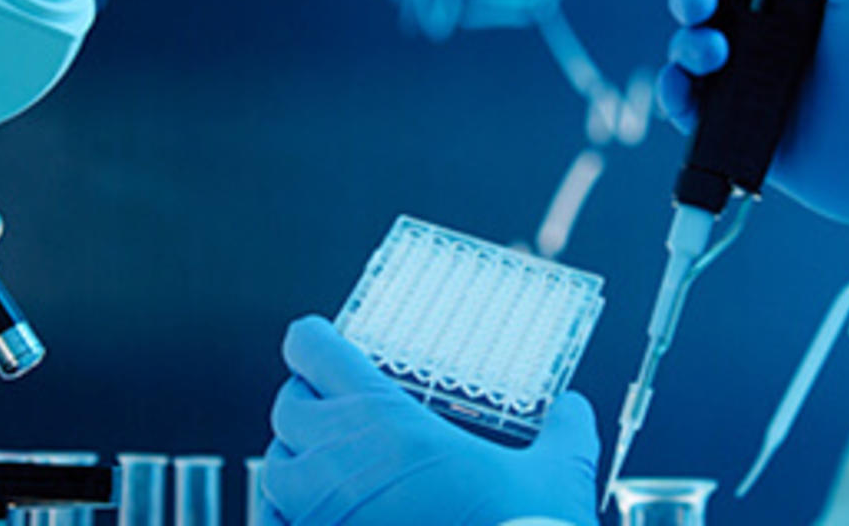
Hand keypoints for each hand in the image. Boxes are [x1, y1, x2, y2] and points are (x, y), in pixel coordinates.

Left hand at [259, 315, 599, 525]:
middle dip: (308, 399)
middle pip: (287, 405)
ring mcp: (321, 513)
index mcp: (386, 421)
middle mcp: (340, 460)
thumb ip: (566, 433)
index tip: (326, 342)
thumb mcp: (557, 477)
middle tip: (338, 403)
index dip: (314, 340)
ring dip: (295, 457)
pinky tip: (319, 516)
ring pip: (275, 466)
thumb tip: (573, 409)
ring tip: (329, 462)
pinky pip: (274, 523)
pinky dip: (287, 516)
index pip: (312, 349)